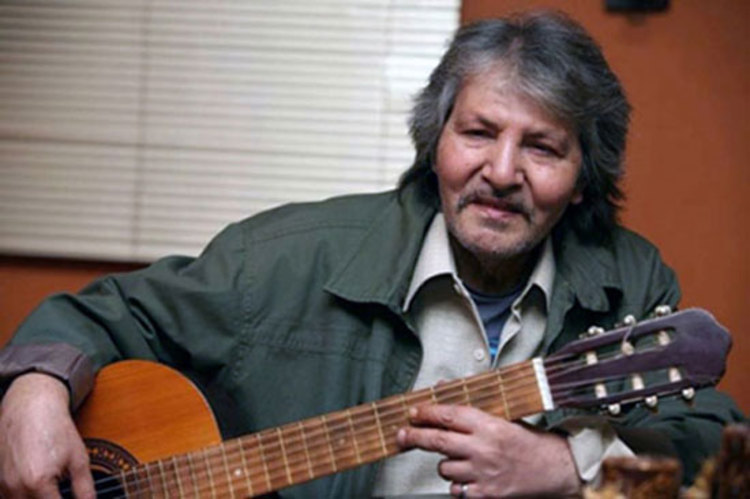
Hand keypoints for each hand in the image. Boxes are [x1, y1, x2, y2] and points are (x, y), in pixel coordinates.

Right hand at [0, 373, 94, 498]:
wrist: (30, 407)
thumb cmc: (56, 429)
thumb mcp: (78, 459)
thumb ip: (84, 489)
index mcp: (38, 483)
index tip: (70, 498)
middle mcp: (15, 487)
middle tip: (59, 493)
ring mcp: (2, 484)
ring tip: (52, 489)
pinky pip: (8, 497)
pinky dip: (23, 495)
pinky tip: (37, 488)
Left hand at [396, 404, 580, 497]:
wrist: (555, 469)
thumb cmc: (528, 441)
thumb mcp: (503, 415)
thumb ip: (471, 404)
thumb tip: (442, 387)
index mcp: (489, 425)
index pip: (449, 415)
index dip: (426, 413)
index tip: (413, 412)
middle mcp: (484, 448)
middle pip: (438, 441)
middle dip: (414, 437)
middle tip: (402, 435)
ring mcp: (484, 473)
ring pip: (444, 468)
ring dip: (446, 464)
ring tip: (461, 460)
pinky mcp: (487, 495)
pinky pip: (456, 490)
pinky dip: (458, 485)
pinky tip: (469, 478)